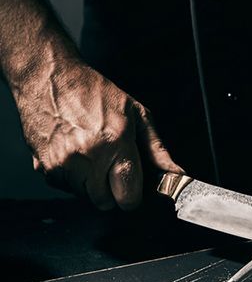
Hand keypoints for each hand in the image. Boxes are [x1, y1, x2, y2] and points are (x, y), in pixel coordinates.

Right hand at [16, 58, 181, 209]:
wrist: (47, 77)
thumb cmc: (92, 91)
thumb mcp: (136, 114)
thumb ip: (157, 150)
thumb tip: (176, 175)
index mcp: (115, 142)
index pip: (128, 198)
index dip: (133, 195)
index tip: (132, 185)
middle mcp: (88, 156)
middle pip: (106, 203)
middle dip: (112, 190)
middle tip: (111, 165)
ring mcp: (63, 164)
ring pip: (85, 197)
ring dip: (91, 184)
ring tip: (91, 155)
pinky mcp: (45, 167)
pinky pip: (65, 188)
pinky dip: (72, 178)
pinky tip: (74, 154)